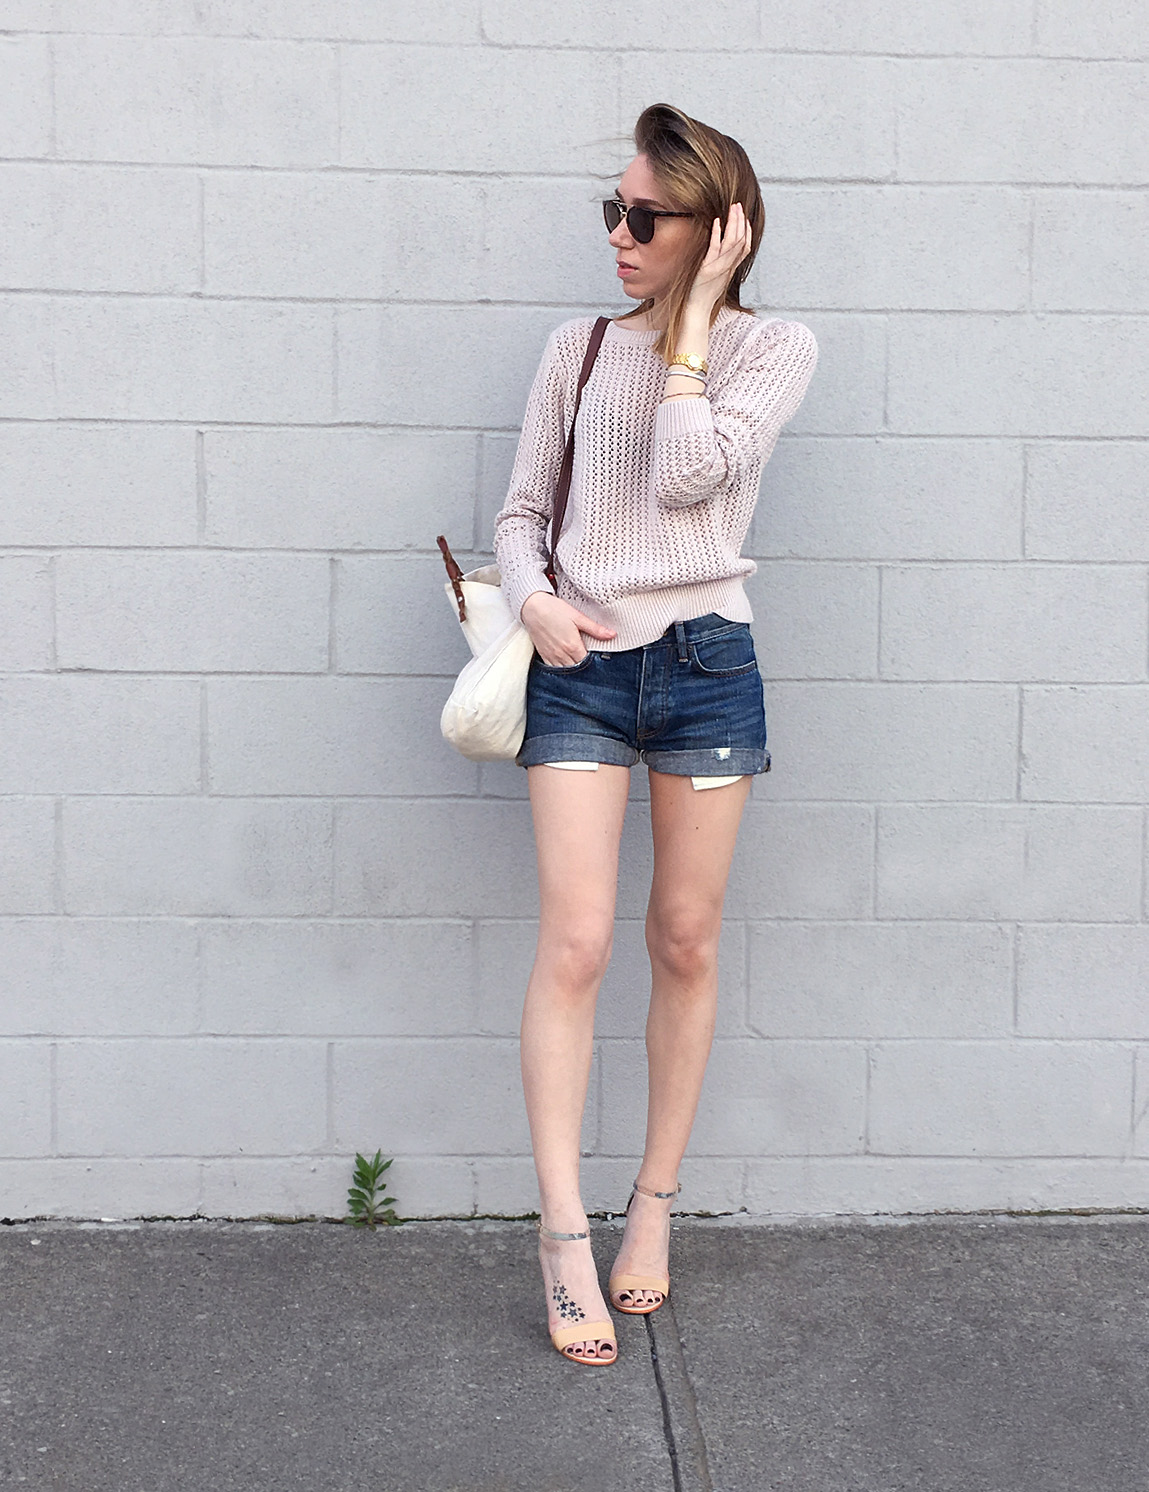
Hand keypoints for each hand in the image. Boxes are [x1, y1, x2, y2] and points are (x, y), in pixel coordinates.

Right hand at [521, 591, 615, 665]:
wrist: (532, 607)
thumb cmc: (555, 609)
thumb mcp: (578, 617)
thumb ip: (595, 629)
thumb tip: (613, 635)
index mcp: (573, 646)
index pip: (588, 663)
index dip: (595, 664)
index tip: (600, 662)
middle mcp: (562, 654)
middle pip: (577, 670)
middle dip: (585, 669)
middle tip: (592, 666)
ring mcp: (551, 656)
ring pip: (565, 672)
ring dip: (573, 671)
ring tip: (581, 667)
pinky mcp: (544, 655)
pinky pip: (554, 669)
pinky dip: (561, 670)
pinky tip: (567, 666)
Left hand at [685, 202, 751, 317]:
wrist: (698, 309)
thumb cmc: (705, 295)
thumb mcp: (718, 278)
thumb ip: (723, 266)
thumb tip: (722, 255)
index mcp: (731, 268)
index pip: (745, 247)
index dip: (748, 232)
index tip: (746, 218)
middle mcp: (728, 266)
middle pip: (740, 240)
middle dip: (740, 221)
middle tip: (739, 206)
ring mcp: (719, 267)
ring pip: (731, 241)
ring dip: (733, 223)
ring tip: (732, 209)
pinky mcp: (708, 268)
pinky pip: (715, 248)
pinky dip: (717, 233)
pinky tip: (717, 221)